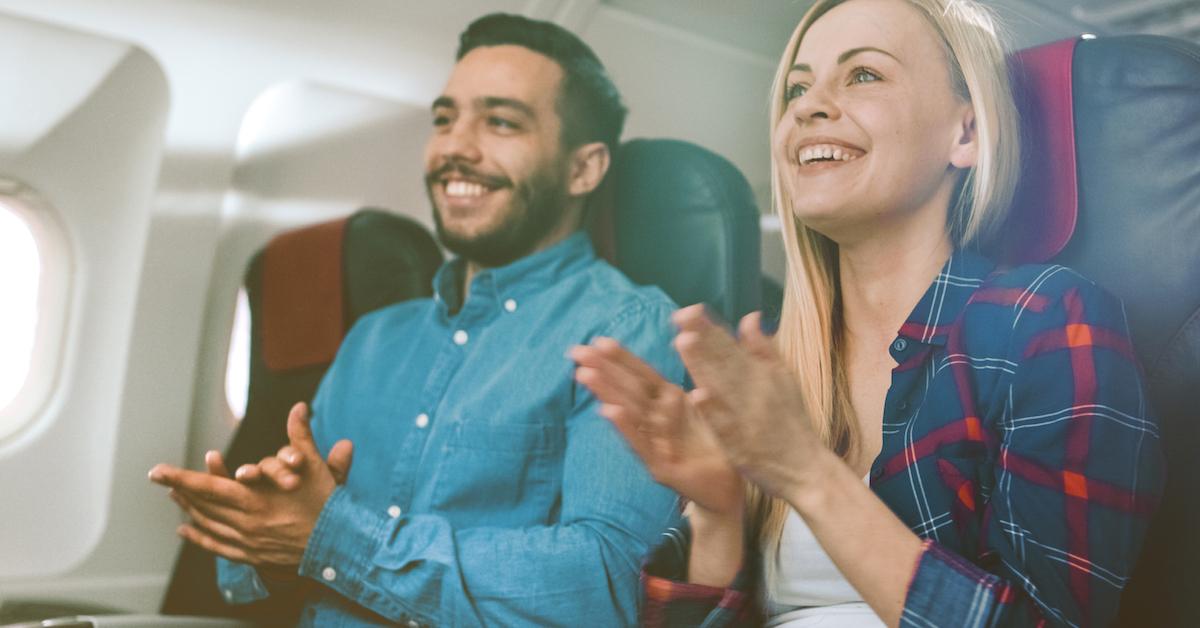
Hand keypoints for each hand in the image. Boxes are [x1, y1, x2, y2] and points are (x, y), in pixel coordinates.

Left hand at [149, 403, 343, 569]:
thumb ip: (302, 436)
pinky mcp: (252, 555)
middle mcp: (246, 522)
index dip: (181, 477)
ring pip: (208, 524)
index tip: (157, 470)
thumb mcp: (315, 467)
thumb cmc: (327, 504)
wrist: (339, 545)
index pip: (208, 486)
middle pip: (202, 505)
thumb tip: (299, 407)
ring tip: (175, 496)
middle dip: (179, 489)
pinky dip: (199, 537)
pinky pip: (217, 546)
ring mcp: (247, 541)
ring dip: (189, 509)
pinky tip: (186, 530)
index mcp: (256, 499)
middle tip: (160, 478)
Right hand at [571, 337, 743, 518]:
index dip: (621, 359)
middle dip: (603, 370)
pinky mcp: (661, 469)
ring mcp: (656, 446)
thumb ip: (698, 386)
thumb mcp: (712, 411)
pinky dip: (626, 427)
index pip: (642, 377)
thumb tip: (692, 343)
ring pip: (629, 414)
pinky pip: (642, 445)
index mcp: (670, 406)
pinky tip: (609, 410)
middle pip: (628, 391)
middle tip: (576, 351)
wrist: (732, 490)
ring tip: (585, 374)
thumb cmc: (722, 448)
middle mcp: (657, 424)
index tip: (599, 340)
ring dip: (607, 393)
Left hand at [672, 306, 824, 499]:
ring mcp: (746, 418)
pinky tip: (697, 395)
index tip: (689, 310)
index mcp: (762, 375)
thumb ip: (763, 348)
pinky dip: (712, 411)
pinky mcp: (741, 444)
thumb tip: (749, 316)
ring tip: (683, 343)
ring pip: (720, 388)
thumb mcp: (785, 379)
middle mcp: (754, 392)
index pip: (731, 347)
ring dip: (702, 366)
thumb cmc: (792, 421)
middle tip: (680, 318)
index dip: (710, 328)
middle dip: (702, 339)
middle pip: (723, 362)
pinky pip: (725, 426)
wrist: (806, 468)